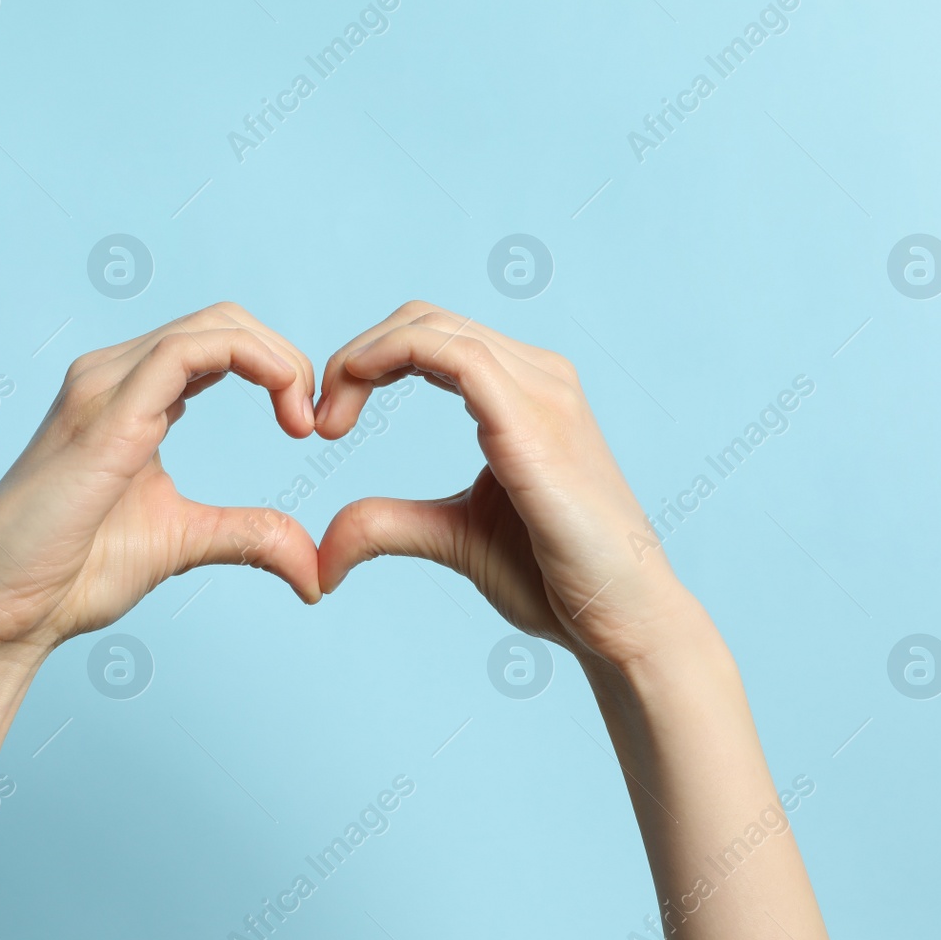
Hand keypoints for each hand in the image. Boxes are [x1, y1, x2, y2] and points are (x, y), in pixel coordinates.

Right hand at [0, 304, 321, 662]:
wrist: (3, 609)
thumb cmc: (72, 573)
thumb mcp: (184, 542)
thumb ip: (247, 535)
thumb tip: (313, 569)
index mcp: (132, 396)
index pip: (218, 342)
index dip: (277, 368)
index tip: (309, 427)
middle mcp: (114, 375)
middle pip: (223, 322)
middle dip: (285, 358)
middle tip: (314, 422)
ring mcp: (103, 386)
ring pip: (211, 326)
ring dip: (276, 359)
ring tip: (302, 418)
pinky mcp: (104, 413)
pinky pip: (186, 352)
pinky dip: (251, 362)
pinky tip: (282, 407)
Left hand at [315, 301, 691, 670]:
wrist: (622, 620)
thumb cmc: (555, 578)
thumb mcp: (450, 537)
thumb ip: (387, 525)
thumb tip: (322, 551)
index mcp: (522, 392)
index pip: (431, 338)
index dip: (366, 363)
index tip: (327, 422)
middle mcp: (537, 377)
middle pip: (424, 320)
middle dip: (356, 358)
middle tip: (318, 422)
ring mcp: (541, 392)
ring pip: (432, 327)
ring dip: (361, 359)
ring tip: (328, 419)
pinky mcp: (534, 421)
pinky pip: (453, 356)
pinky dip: (387, 359)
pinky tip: (351, 400)